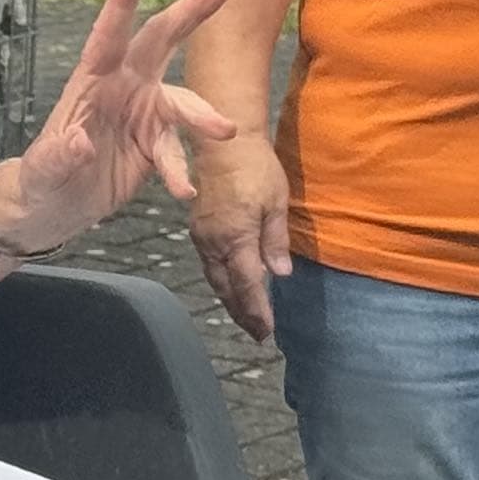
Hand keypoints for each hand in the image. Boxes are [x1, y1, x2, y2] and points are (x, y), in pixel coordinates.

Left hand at [11, 0, 235, 250]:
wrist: (53, 208)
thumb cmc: (40, 179)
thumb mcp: (41, 171)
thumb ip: (58, 156)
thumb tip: (79, 142)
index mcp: (90, 81)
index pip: (108, 35)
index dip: (122, 1)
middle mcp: (122, 87)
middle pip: (160, 42)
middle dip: (191, 12)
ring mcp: (143, 113)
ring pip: (182, 102)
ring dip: (203, 115)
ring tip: (224, 131)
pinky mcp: (155, 144)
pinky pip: (177, 151)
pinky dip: (182, 170)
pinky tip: (185, 192)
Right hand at [185, 132, 293, 344]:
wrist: (224, 145)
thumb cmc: (256, 169)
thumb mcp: (276, 203)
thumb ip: (276, 241)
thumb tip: (280, 275)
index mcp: (236, 237)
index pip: (248, 285)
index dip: (257, 311)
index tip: (266, 331)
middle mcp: (214, 242)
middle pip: (226, 289)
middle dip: (241, 313)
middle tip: (257, 334)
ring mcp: (202, 236)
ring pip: (214, 278)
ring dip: (230, 300)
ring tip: (245, 317)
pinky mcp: (198, 229)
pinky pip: (208, 264)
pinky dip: (221, 281)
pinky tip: (231, 286)